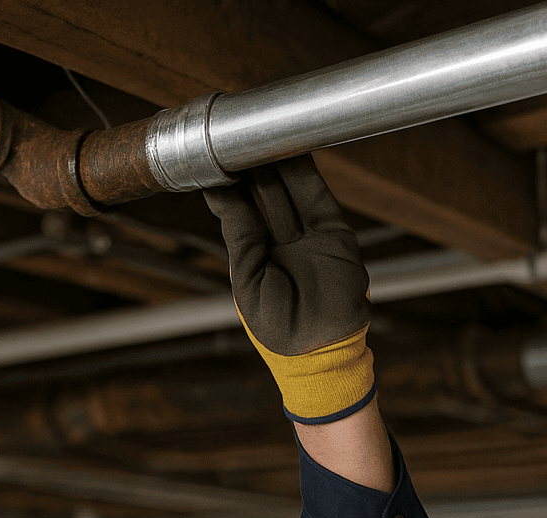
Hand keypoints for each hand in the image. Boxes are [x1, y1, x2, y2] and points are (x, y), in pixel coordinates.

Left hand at [204, 158, 376, 424]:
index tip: (213, 155)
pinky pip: (316, 197)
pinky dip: (303, 173)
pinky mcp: (334, 235)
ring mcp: (308, 237)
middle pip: (264, 195)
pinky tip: (288, 150)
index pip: (241, 212)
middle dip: (250, 167)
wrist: (320, 352)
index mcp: (256, 258)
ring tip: (257, 135)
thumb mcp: (247, 279)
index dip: (229, 186)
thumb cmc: (277, 328)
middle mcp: (282, 243)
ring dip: (274, 164)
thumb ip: (240, 235)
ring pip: (289, 190)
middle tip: (234, 135)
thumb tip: (222, 194)